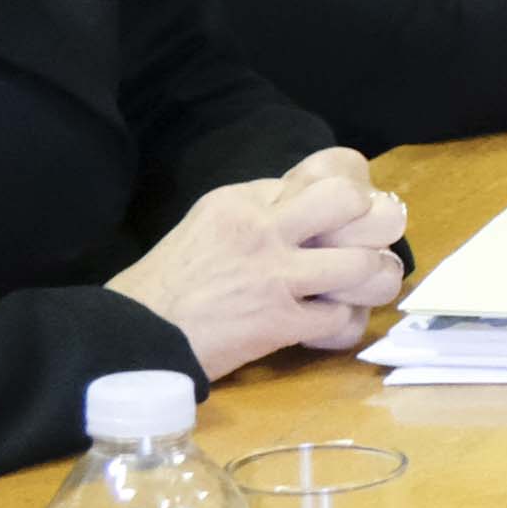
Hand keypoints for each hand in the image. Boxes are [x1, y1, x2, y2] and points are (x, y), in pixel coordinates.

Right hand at [109, 148, 415, 378]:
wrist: (130, 335)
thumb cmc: (169, 285)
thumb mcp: (209, 226)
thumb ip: (261, 213)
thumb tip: (320, 214)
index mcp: (243, 199)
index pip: (327, 172)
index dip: (352, 194)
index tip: (349, 216)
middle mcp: (261, 228)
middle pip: (351, 201)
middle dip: (377, 222)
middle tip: (369, 243)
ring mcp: (272, 274)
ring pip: (363, 263)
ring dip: (373, 280)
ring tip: (363, 288)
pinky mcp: (277, 322)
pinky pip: (343, 319)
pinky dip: (346, 325)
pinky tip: (331, 324)